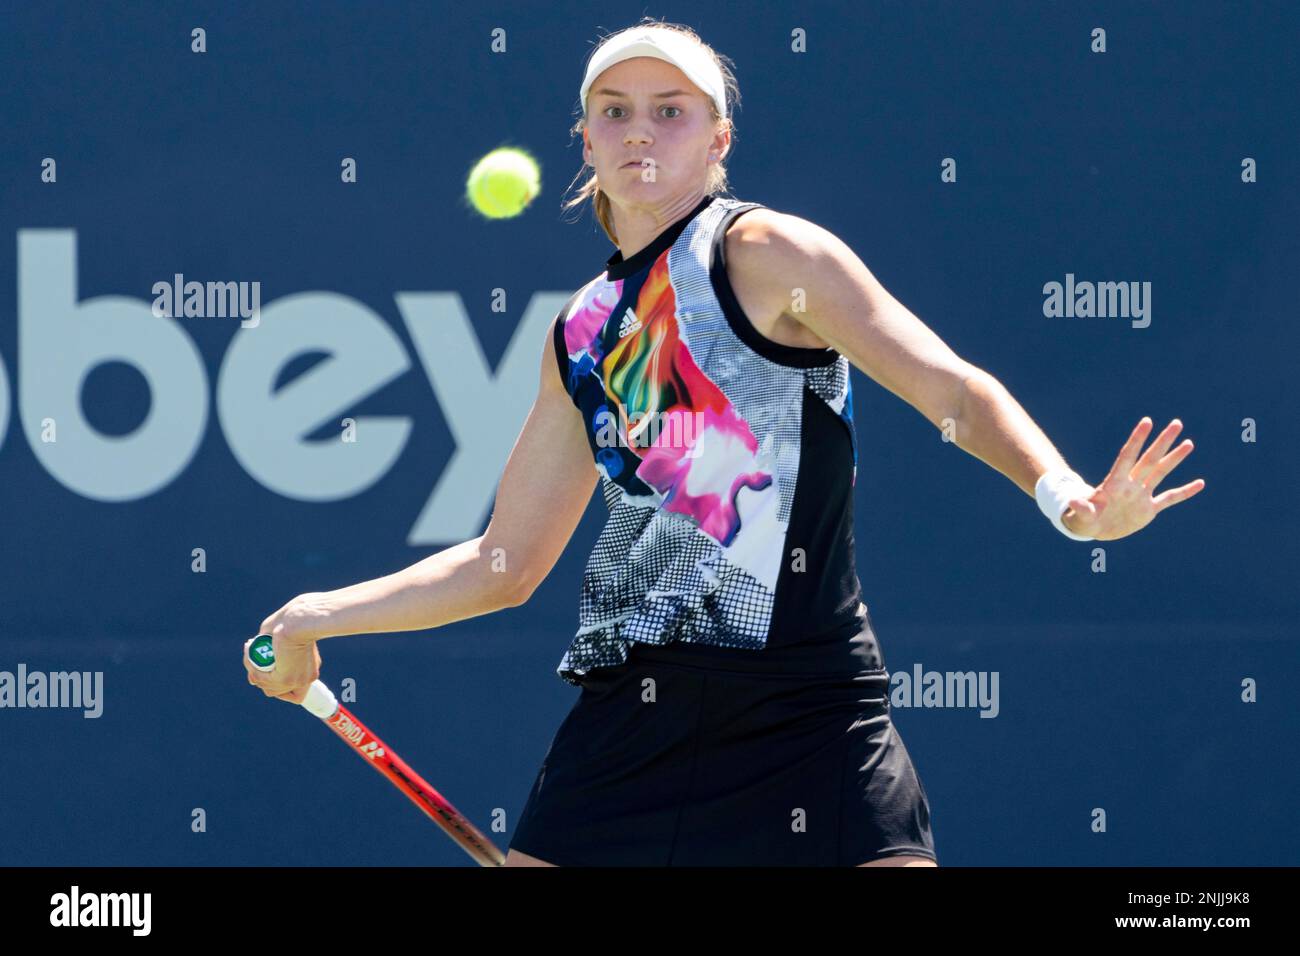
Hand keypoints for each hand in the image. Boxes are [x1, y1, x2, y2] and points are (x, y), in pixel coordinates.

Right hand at [243, 594, 329, 703]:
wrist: (300, 621)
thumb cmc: (297, 622)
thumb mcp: (285, 639)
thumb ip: (271, 653)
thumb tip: (253, 666)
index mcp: (309, 672)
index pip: (293, 693)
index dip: (276, 686)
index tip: (265, 671)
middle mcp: (304, 680)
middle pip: (276, 691)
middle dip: (261, 677)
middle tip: (253, 658)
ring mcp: (295, 681)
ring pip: (266, 687)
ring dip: (253, 670)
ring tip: (250, 650)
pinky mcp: (284, 678)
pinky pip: (261, 678)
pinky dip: (251, 666)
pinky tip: (249, 651)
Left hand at [1062, 417, 1205, 540]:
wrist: (1092, 529)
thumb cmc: (1083, 519)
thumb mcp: (1081, 516)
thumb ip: (1081, 508)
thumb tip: (1074, 501)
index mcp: (1114, 483)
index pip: (1128, 456)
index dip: (1137, 439)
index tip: (1147, 421)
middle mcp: (1131, 485)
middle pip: (1150, 459)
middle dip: (1163, 442)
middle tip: (1176, 423)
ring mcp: (1141, 495)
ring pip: (1161, 472)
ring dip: (1174, 458)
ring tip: (1188, 443)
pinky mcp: (1148, 510)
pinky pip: (1170, 498)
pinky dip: (1184, 492)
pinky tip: (1200, 483)